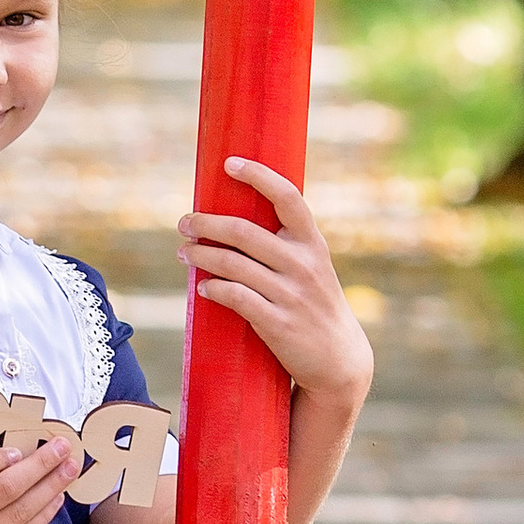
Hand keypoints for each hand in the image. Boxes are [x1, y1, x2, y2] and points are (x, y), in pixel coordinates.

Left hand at [177, 159, 371, 408]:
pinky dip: (213, 289)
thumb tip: (235, 222)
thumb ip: (285, 244)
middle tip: (184, 222)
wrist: (338, 360)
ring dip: (201, 255)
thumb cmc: (315, 306)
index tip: (229, 163)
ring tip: (184, 252)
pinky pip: (235, 297)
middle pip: (244, 231)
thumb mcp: (312, 268)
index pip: (287, 197)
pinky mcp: (277, 323)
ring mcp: (290, 294)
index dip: (258, 176)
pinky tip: (202, 287)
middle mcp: (303, 264)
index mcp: (312, 243)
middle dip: (206, 223)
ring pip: (232, 264)